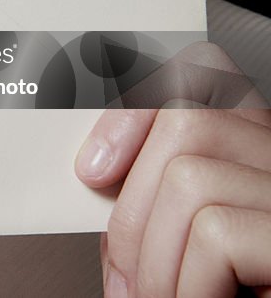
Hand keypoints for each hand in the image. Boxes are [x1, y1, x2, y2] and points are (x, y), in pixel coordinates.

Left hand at [75, 42, 270, 296]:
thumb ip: (141, 201)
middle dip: (132, 209)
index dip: (134, 105)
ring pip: (190, 177)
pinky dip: (188, 282)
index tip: (92, 169)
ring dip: (155, 258)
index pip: (198, 69)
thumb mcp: (171, 242)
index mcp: (253, 149)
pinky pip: (216, 231)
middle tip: (128, 279)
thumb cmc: (220, 289)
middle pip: (185, 123)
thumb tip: (95, 169)